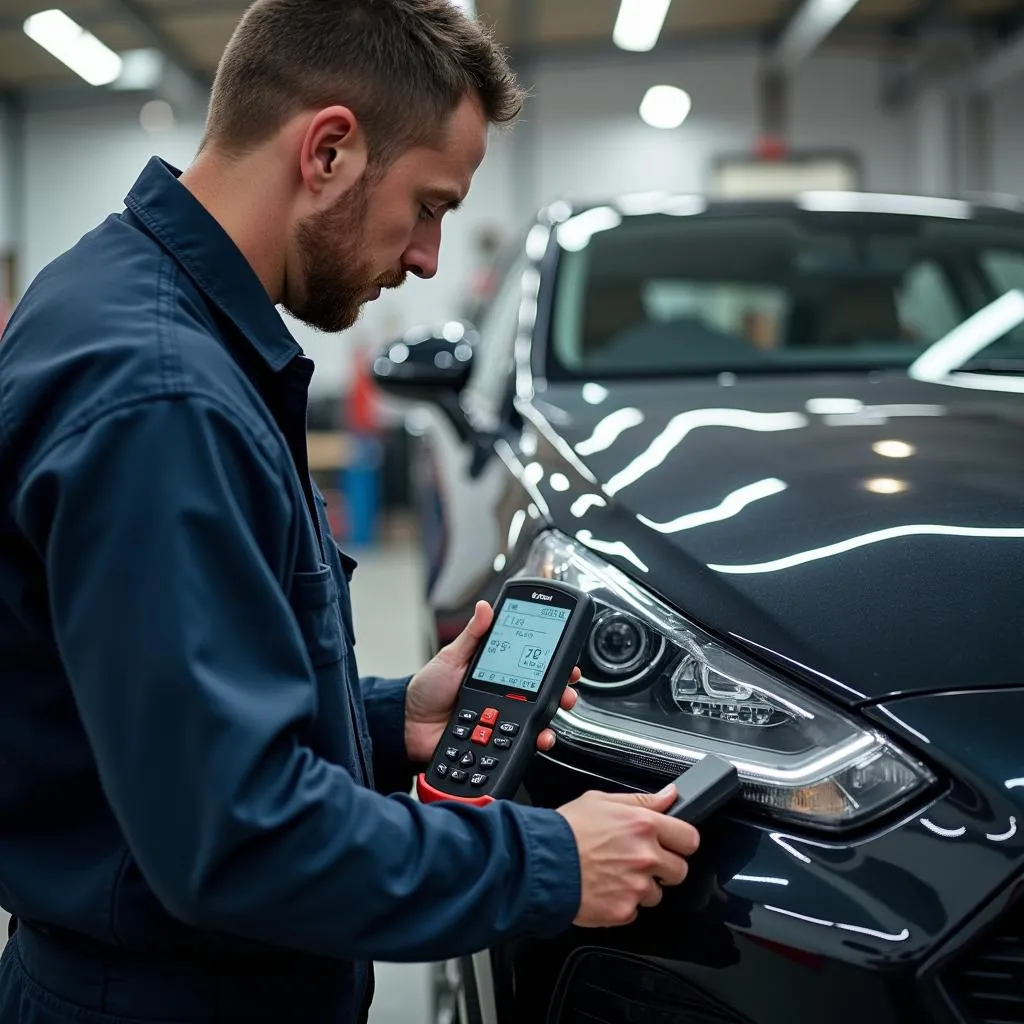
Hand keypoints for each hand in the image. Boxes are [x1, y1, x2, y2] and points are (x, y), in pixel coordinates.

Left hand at [404, 600, 581, 763]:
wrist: (410, 724)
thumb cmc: (428, 688)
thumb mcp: (450, 657)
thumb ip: (472, 635)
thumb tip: (485, 607)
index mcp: (496, 670)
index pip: (530, 663)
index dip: (552, 661)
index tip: (566, 658)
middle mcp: (504, 694)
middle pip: (543, 691)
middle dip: (562, 688)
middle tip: (568, 686)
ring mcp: (503, 718)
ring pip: (538, 717)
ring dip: (554, 715)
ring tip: (558, 708)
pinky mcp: (498, 741)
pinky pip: (523, 740)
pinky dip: (536, 738)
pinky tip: (540, 735)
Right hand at [557, 786, 700, 927]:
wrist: (541, 863)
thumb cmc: (566, 830)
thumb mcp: (601, 801)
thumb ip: (641, 800)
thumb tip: (669, 795)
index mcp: (643, 825)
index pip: (689, 838)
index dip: (682, 841)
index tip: (674, 844)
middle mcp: (645, 856)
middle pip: (680, 871)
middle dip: (664, 868)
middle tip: (641, 862)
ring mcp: (636, 886)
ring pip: (656, 894)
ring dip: (641, 888)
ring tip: (614, 875)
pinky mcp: (624, 910)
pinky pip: (634, 911)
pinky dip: (622, 904)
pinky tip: (604, 888)